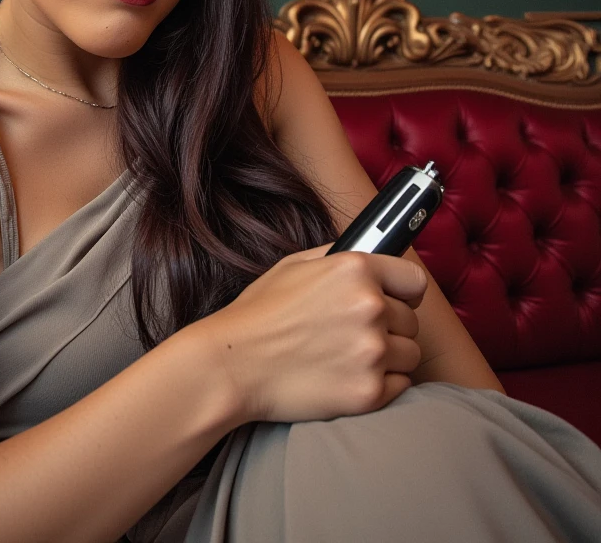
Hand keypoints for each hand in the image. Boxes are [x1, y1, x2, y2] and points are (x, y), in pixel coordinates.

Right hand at [196, 243, 427, 424]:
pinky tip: (349, 378)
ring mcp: (371, 351)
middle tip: (353, 335)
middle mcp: (370, 307)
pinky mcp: (368, 392)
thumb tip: (370, 253)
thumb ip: (338, 256)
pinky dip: (381, 386)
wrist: (233, 364)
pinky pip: (401, 387)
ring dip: (388, 358)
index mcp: (355, 270)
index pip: (414, 282)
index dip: (404, 293)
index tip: (396, 302)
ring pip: (409, 355)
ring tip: (349, 358)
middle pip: (411, 322)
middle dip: (389, 328)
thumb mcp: (294, 265)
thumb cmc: (259, 314)